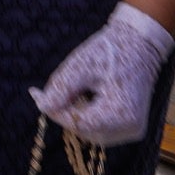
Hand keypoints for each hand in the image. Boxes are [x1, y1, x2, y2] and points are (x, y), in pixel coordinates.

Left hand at [29, 3, 174, 145]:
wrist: (139, 44)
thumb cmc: (111, 51)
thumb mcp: (81, 66)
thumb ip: (61, 88)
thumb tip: (42, 107)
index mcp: (121, 114)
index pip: (78, 124)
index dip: (55, 111)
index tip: (35, 93)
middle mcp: (131, 129)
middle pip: (84, 130)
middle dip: (66, 111)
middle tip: (58, 87)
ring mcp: (133, 130)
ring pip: (91, 130)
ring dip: (77, 113)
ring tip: (78, 87)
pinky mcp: (131, 126)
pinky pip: (102, 126)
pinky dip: (89, 113)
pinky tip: (88, 94)